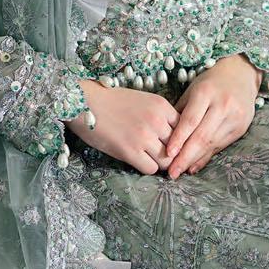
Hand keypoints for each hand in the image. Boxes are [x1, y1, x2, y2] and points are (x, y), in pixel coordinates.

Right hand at [65, 78, 179, 174]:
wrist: (83, 101)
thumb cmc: (110, 100)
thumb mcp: (142, 100)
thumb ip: (159, 116)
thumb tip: (172, 137)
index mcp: (162, 105)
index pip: (184, 130)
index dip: (179, 140)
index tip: (172, 145)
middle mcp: (156, 120)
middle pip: (178, 147)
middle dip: (172, 154)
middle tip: (164, 157)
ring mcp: (144, 136)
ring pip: (167, 161)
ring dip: (159, 163)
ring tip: (150, 159)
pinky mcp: (129, 150)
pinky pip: (150, 168)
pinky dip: (147, 167)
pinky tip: (138, 161)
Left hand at [163, 54, 260, 178]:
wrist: (241, 74)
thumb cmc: (210, 83)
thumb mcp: (192, 90)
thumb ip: (181, 112)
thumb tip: (165, 138)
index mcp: (206, 93)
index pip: (191, 120)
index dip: (179, 138)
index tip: (168, 154)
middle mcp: (223, 105)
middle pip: (202, 136)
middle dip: (185, 157)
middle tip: (171, 172)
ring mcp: (235, 117)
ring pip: (212, 144)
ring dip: (194, 160)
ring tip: (179, 171)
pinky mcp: (242, 127)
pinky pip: (221, 146)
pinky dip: (206, 157)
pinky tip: (194, 166)